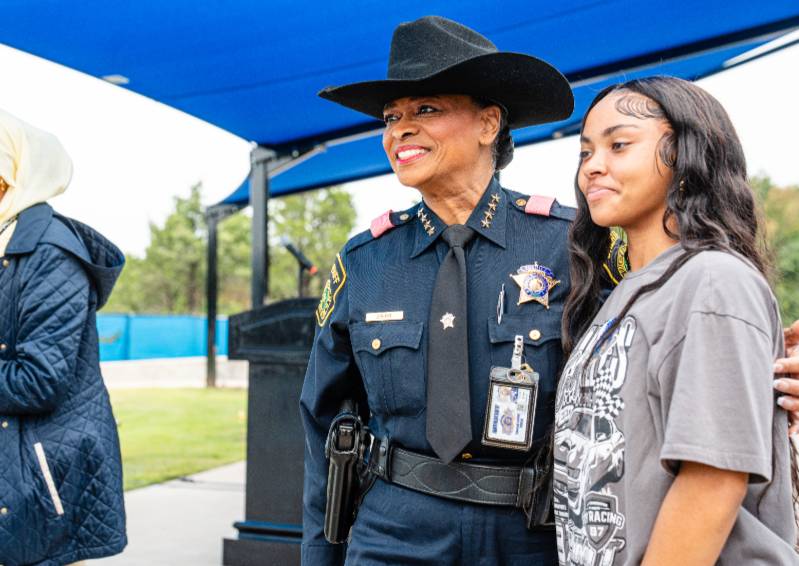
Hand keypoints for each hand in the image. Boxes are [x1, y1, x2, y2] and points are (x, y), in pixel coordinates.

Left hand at [773, 319, 798, 434]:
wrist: (792, 372)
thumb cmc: (795, 352)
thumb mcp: (797, 342)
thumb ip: (796, 333)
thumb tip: (797, 324)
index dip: (790, 365)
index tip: (774, 365)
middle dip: (793, 386)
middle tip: (776, 384)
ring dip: (795, 404)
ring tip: (780, 401)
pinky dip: (796, 427)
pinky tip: (787, 431)